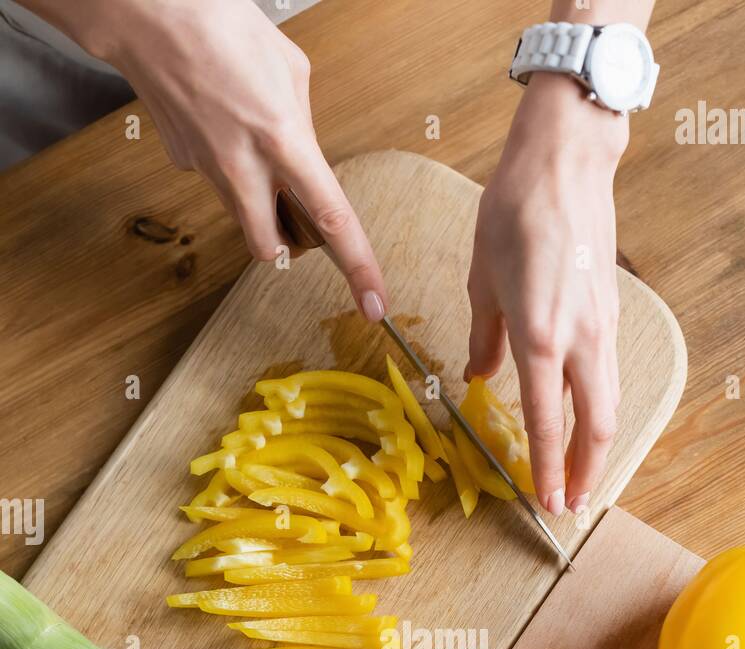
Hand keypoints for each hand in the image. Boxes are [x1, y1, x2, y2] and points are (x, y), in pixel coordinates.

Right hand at [81, 0, 386, 318]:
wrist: (151, 16)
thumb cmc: (221, 26)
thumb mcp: (290, 69)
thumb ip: (303, 125)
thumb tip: (305, 152)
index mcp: (282, 140)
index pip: (330, 220)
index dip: (357, 267)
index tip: (374, 303)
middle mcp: (243, 166)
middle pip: (270, 246)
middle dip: (285, 243)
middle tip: (292, 214)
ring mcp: (208, 170)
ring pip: (241, 218)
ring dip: (257, 204)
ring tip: (253, 152)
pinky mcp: (183, 163)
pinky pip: (215, 181)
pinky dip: (227, 166)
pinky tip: (221, 126)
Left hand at [465, 74, 627, 514]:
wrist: (566, 160)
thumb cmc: (514, 211)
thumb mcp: (481, 279)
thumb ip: (484, 337)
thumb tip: (478, 376)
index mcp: (540, 336)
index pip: (545, 420)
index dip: (546, 468)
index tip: (545, 502)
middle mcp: (580, 339)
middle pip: (597, 425)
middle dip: (586, 471)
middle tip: (572, 505)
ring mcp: (602, 326)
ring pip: (608, 403)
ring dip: (597, 445)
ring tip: (581, 476)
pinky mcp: (610, 313)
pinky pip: (607, 375)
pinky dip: (598, 409)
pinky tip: (582, 420)